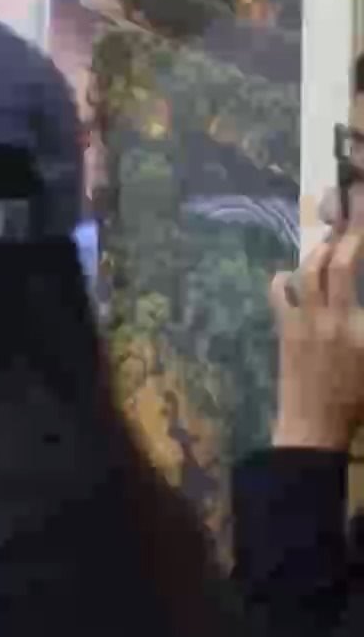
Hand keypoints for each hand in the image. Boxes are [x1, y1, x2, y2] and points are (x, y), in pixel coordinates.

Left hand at [271, 229, 363, 449]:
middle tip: (354, 210)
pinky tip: (285, 274)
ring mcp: (308, 323)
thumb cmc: (357, 400)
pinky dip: (283, 281)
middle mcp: (338, 319)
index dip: (362, 246)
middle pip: (341, 265)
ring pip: (309, 273)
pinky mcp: (286, 332)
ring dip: (319, 252)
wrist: (314, 426)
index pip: (358, 277)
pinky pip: (281, 296)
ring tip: (328, 240)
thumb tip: (356, 312)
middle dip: (350, 233)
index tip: (363, 230)